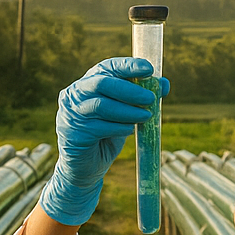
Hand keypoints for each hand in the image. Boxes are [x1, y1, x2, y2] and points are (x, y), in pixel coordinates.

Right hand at [40, 57, 170, 225]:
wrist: (85, 169)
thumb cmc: (106, 137)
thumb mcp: (126, 116)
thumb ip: (141, 99)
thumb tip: (164, 84)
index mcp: (87, 84)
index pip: (106, 67)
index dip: (127, 65)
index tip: (149, 68)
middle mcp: (74, 94)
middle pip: (103, 82)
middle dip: (130, 89)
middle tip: (151, 98)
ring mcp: (70, 113)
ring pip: (101, 105)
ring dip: (128, 110)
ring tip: (147, 116)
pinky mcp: (72, 133)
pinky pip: (98, 127)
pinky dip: (119, 127)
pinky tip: (131, 130)